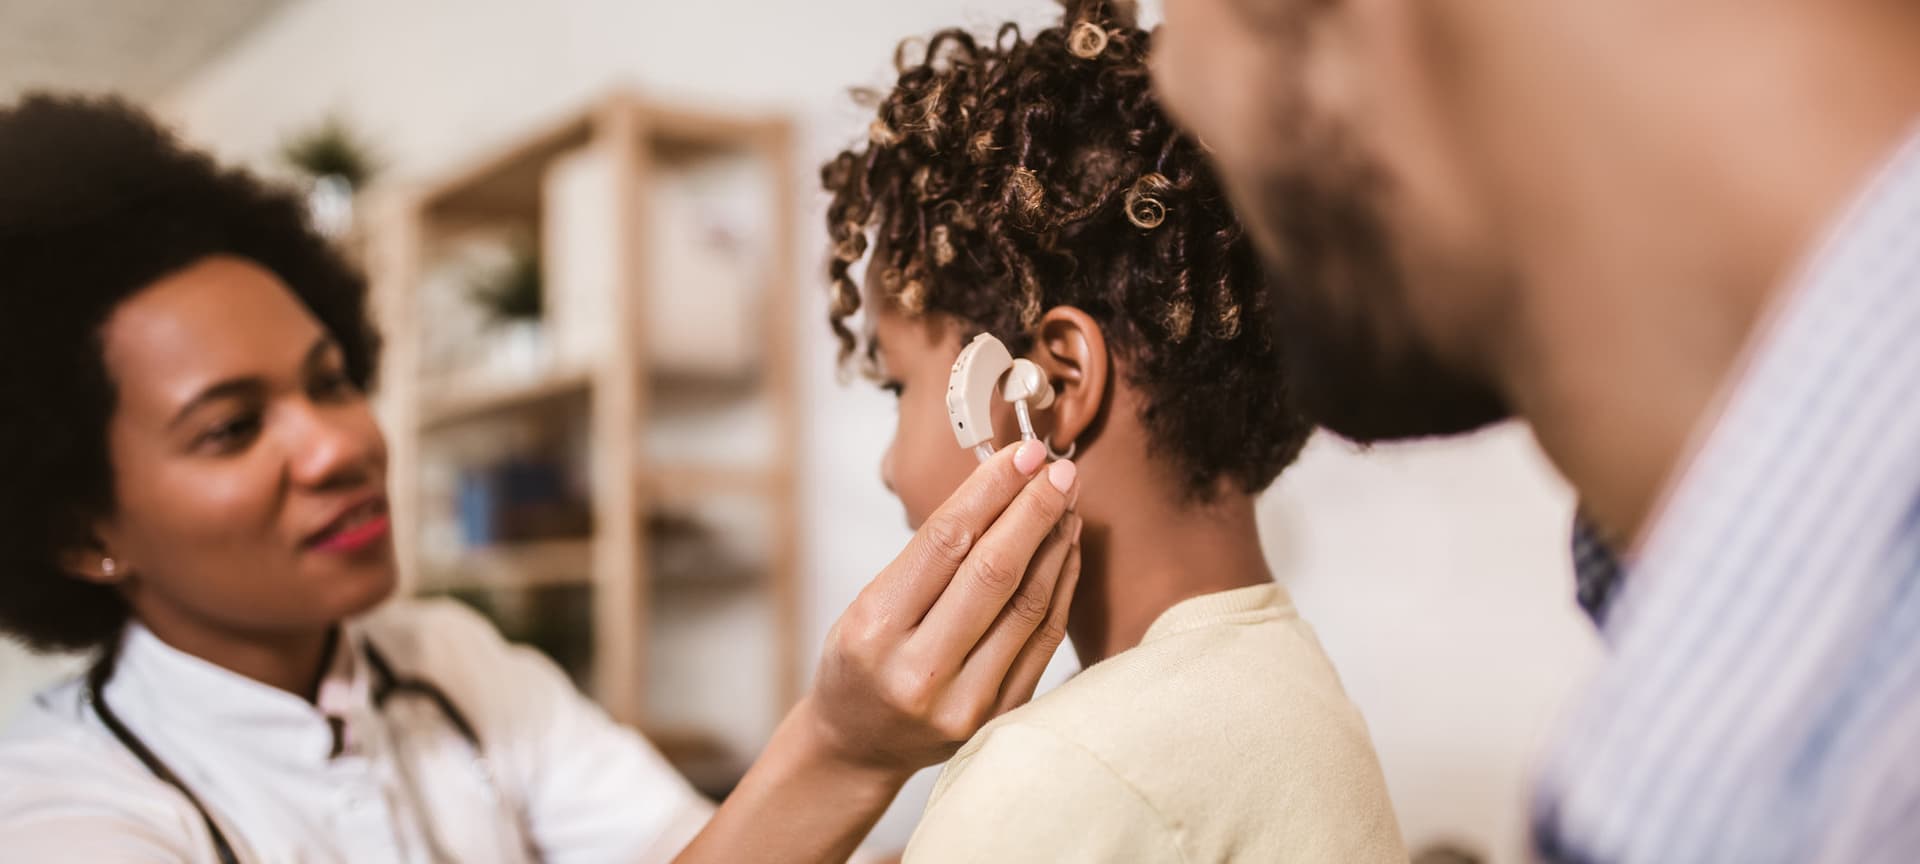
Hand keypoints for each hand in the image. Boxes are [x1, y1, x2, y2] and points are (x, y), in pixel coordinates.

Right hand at [805, 439, 1082, 776]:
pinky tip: (1066, 549)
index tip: (1022, 452)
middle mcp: (919, 672)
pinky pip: (1043, 639)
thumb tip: (1002, 485)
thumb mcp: (868, 603)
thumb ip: (930, 556)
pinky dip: (1060, 586)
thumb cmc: (861, 660)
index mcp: (873, 632)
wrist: (859, 745)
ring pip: (1028, 606)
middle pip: (994, 573)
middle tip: (1059, 468)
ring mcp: (965, 703)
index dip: (991, 489)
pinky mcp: (1000, 718)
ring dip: (1055, 543)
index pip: (945, 543)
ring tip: (1067, 501)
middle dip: (1034, 510)